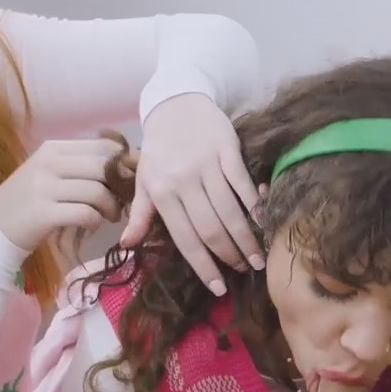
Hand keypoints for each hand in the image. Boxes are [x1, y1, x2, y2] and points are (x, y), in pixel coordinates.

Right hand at [0, 138, 124, 250]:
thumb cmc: (28, 201)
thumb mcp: (48, 173)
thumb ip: (79, 164)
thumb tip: (123, 163)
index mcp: (52, 149)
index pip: (102, 146)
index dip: (124, 161)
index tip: (131, 177)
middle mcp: (48, 163)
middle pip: (103, 167)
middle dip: (121, 186)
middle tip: (123, 201)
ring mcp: (44, 187)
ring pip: (97, 191)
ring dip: (111, 207)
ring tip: (110, 215)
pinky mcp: (44, 213)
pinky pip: (86, 213)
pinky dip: (96, 221)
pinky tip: (92, 224)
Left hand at [123, 93, 263, 294]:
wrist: (176, 103)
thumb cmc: (159, 148)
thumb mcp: (144, 180)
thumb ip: (140, 214)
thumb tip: (127, 245)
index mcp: (161, 193)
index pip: (185, 238)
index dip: (203, 266)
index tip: (218, 288)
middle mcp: (184, 181)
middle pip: (211, 228)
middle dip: (229, 255)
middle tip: (244, 271)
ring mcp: (207, 165)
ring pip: (229, 210)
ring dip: (246, 238)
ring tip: (257, 258)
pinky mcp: (227, 150)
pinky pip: (243, 183)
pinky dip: (254, 204)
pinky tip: (263, 222)